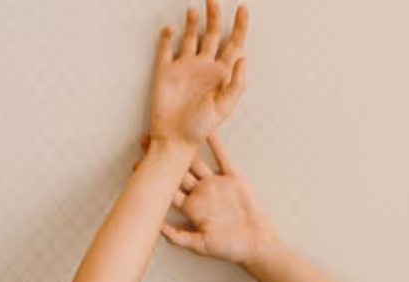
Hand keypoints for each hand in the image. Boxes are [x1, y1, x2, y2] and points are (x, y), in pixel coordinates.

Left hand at [134, 131, 275, 265]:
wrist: (255, 243)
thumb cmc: (228, 248)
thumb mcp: (200, 245)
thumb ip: (178, 237)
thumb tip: (156, 228)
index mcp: (191, 208)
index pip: (168, 190)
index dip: (154, 178)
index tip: (137, 166)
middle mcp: (201, 193)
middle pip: (177, 172)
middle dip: (163, 157)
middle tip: (145, 140)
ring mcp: (216, 184)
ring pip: (196, 161)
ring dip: (184, 146)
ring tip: (170, 130)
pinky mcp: (232, 178)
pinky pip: (222, 158)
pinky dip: (214, 144)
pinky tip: (205, 130)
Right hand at [149, 1, 247, 148]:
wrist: (174, 140)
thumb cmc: (200, 128)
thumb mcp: (224, 108)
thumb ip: (236, 84)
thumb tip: (243, 58)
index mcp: (220, 74)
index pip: (233, 44)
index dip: (240, 26)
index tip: (243, 8)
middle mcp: (203, 67)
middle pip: (212, 34)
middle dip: (215, 16)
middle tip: (213, 0)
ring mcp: (184, 68)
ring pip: (190, 37)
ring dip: (192, 23)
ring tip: (194, 10)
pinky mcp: (165, 72)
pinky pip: (166, 49)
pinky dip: (167, 37)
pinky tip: (171, 28)